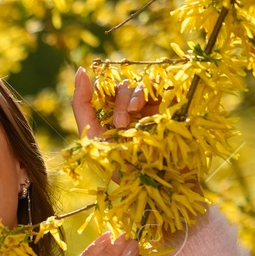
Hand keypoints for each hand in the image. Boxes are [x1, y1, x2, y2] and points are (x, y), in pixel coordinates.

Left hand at [72, 67, 161, 183]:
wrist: (156, 184)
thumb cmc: (123, 166)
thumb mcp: (94, 136)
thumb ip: (82, 105)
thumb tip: (80, 70)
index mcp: (114, 114)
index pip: (106, 89)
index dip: (101, 92)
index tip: (101, 109)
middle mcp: (134, 108)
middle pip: (122, 86)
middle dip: (118, 102)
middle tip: (120, 124)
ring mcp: (155, 106)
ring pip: (141, 84)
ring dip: (133, 96)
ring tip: (132, 116)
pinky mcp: (174, 105)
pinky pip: (163, 84)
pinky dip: (153, 89)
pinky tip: (147, 107)